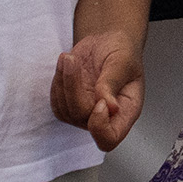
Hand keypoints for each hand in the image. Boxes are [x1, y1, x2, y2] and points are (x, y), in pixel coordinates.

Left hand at [53, 29, 145, 149]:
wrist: (109, 43)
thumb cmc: (122, 53)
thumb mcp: (123, 62)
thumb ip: (113, 83)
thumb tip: (109, 107)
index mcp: (126, 112)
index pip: (109, 138)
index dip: (99, 127)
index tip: (100, 102)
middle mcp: (105, 118)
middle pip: (81, 118)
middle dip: (73, 87)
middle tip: (74, 60)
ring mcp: (85, 114)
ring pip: (65, 110)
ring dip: (63, 81)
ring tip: (70, 57)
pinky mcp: (69, 105)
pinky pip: (56, 101)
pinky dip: (57, 80)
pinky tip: (66, 63)